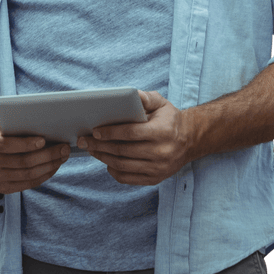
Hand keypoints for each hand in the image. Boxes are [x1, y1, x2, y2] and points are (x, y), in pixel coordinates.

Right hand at [0, 118, 69, 193]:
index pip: (6, 145)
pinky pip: (28, 184)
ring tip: (62, 157)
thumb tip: (49, 127)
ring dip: (50, 166)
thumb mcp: (4, 123)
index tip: (44, 140)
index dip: (26, 144)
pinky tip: (53, 167)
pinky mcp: (1, 187)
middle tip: (64, 148)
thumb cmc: (0, 130)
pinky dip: (44, 176)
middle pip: (22, 162)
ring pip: (28, 174)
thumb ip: (19, 125)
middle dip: (47, 155)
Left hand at [78, 90, 193, 185]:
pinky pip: (128, 178)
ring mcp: (158, 168)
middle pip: (123, 151)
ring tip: (91, 150)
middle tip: (84, 141)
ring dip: (103, 158)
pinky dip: (114, 171)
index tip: (95, 131)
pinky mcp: (155, 179)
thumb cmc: (170, 119)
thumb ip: (146, 98)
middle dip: (100, 146)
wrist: (190, 140)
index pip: (131, 133)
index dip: (110, 132)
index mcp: (162, 132)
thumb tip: (132, 94)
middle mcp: (161, 152)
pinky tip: (106, 162)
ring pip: (123, 166)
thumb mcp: (162, 104)